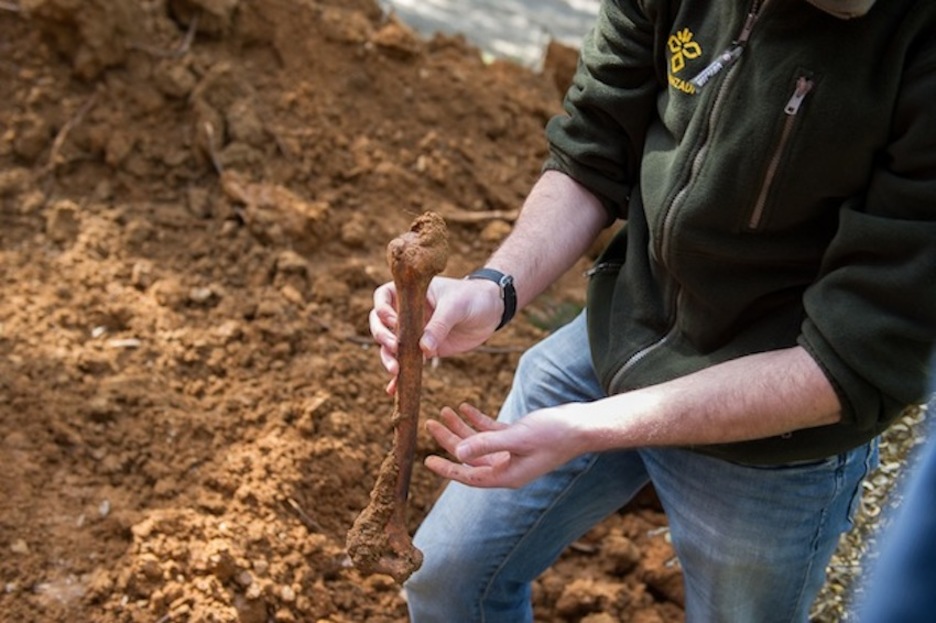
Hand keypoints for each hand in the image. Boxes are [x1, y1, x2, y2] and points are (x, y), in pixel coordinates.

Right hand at [369, 276, 503, 392]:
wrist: (491, 311)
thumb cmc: (472, 298)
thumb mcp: (456, 306)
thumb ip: (439, 326)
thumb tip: (424, 349)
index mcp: (410, 293)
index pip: (382, 297)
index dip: (382, 309)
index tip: (394, 321)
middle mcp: (406, 312)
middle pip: (380, 323)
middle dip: (382, 336)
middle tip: (393, 347)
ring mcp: (413, 332)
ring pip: (390, 346)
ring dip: (388, 358)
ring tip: (395, 371)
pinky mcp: (424, 349)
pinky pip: (407, 362)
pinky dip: (400, 376)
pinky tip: (393, 389)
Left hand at [423, 403, 586, 488]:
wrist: (582, 426)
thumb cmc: (555, 434)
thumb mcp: (517, 438)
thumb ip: (487, 443)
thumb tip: (458, 453)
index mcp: (507, 475)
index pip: (469, 475)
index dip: (447, 469)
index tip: (426, 461)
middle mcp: (508, 467)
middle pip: (470, 456)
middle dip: (449, 440)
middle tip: (430, 423)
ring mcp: (513, 453)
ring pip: (479, 442)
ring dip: (462, 427)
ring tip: (445, 410)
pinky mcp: (519, 439)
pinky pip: (491, 433)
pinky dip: (478, 421)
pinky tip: (465, 408)